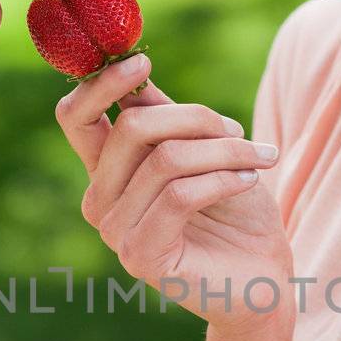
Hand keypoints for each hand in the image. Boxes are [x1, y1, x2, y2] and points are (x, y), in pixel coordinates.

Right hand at [55, 54, 293, 334]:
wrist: (264, 279)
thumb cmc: (237, 213)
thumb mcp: (206, 151)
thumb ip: (169, 118)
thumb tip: (138, 74)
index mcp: (107, 171)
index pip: (76, 117)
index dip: (102, 84)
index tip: (141, 62)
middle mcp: (101, 201)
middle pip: (131, 127)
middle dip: (196, 118)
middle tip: (240, 130)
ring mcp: (115, 232)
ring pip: (165, 159)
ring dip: (225, 150)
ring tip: (259, 158)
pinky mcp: (141, 256)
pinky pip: (180, 195)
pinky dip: (225, 178)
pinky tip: (252, 180)